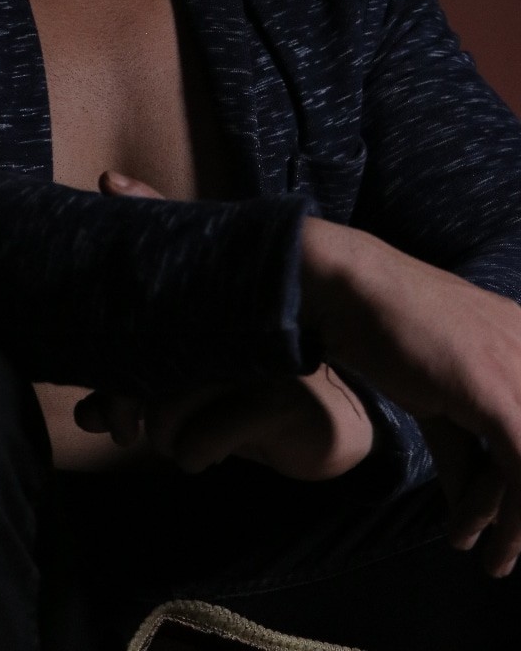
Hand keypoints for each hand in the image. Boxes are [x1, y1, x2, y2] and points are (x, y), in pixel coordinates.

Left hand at [90, 170, 373, 479]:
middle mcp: (227, 325)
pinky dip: (193, 455)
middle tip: (125, 435)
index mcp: (203, 313)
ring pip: (169, 403)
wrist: (327, 427)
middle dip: (122, 407)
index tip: (95, 415)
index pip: (136, 326)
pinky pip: (204, 435)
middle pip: (144, 362)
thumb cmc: (245, 404)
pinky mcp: (278, 397)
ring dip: (163, 439)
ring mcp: (252, 359)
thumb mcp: (187, 401)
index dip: (106, 374)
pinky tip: (205, 457)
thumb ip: (134, 399)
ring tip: (177, 447)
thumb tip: (85, 415)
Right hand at [302, 215, 520, 575]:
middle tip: (508, 548)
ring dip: (518, 526)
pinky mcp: (498, 393)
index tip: (513, 524)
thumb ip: (462, 446)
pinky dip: (510, 519)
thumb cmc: (385, 331)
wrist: (351, 291)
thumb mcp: (436, 395)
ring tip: (496, 562)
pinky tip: (475, 541)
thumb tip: (469, 506)